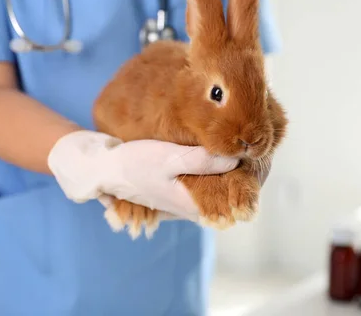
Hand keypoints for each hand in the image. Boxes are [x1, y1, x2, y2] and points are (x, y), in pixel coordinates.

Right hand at [47, 130, 239, 219]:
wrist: (105, 167)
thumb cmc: (136, 162)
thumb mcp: (170, 157)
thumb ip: (203, 160)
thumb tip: (236, 159)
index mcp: (190, 205)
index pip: (231, 203)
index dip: (245, 185)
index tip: (254, 162)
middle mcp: (188, 208)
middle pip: (223, 198)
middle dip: (237, 179)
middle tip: (249, 152)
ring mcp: (180, 202)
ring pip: (212, 192)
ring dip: (223, 176)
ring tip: (235, 151)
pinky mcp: (173, 192)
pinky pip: (200, 186)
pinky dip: (209, 174)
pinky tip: (213, 157)